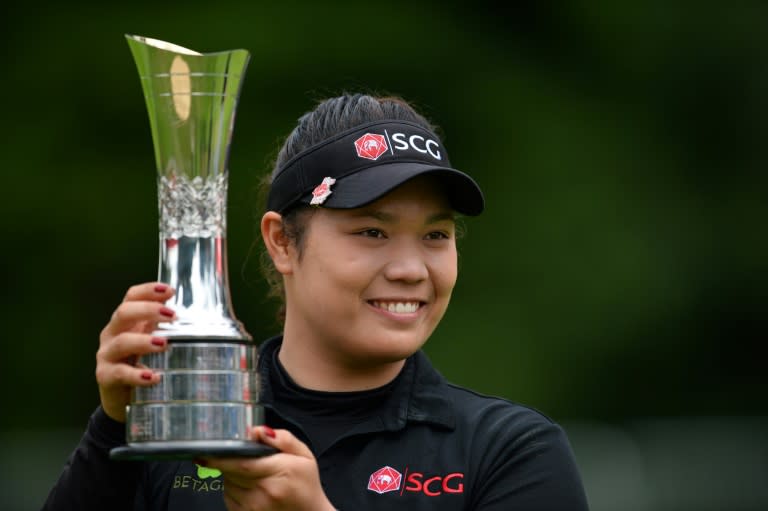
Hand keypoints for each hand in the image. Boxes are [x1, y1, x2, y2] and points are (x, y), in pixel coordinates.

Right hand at [96, 282, 174, 421]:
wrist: (122, 397)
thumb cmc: (142, 363)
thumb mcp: (155, 342)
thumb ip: (170, 329)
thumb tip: (208, 320)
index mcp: (126, 321)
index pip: (131, 297)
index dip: (148, 290)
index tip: (170, 290)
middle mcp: (113, 333)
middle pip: (123, 313)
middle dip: (149, 310)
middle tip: (173, 315)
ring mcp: (106, 355)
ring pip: (121, 342)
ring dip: (144, 341)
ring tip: (164, 344)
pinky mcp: (105, 377)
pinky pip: (119, 373)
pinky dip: (137, 375)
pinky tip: (154, 377)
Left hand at [204, 426, 335, 510]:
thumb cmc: (306, 484)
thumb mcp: (304, 455)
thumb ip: (284, 439)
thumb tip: (258, 431)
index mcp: (279, 472)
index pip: (241, 463)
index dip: (220, 457)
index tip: (203, 451)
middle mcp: (264, 492)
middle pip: (231, 473)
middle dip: (229, 462)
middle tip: (238, 456)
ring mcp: (254, 508)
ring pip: (228, 485)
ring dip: (232, 476)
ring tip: (252, 474)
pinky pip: (228, 498)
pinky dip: (233, 490)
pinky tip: (249, 487)